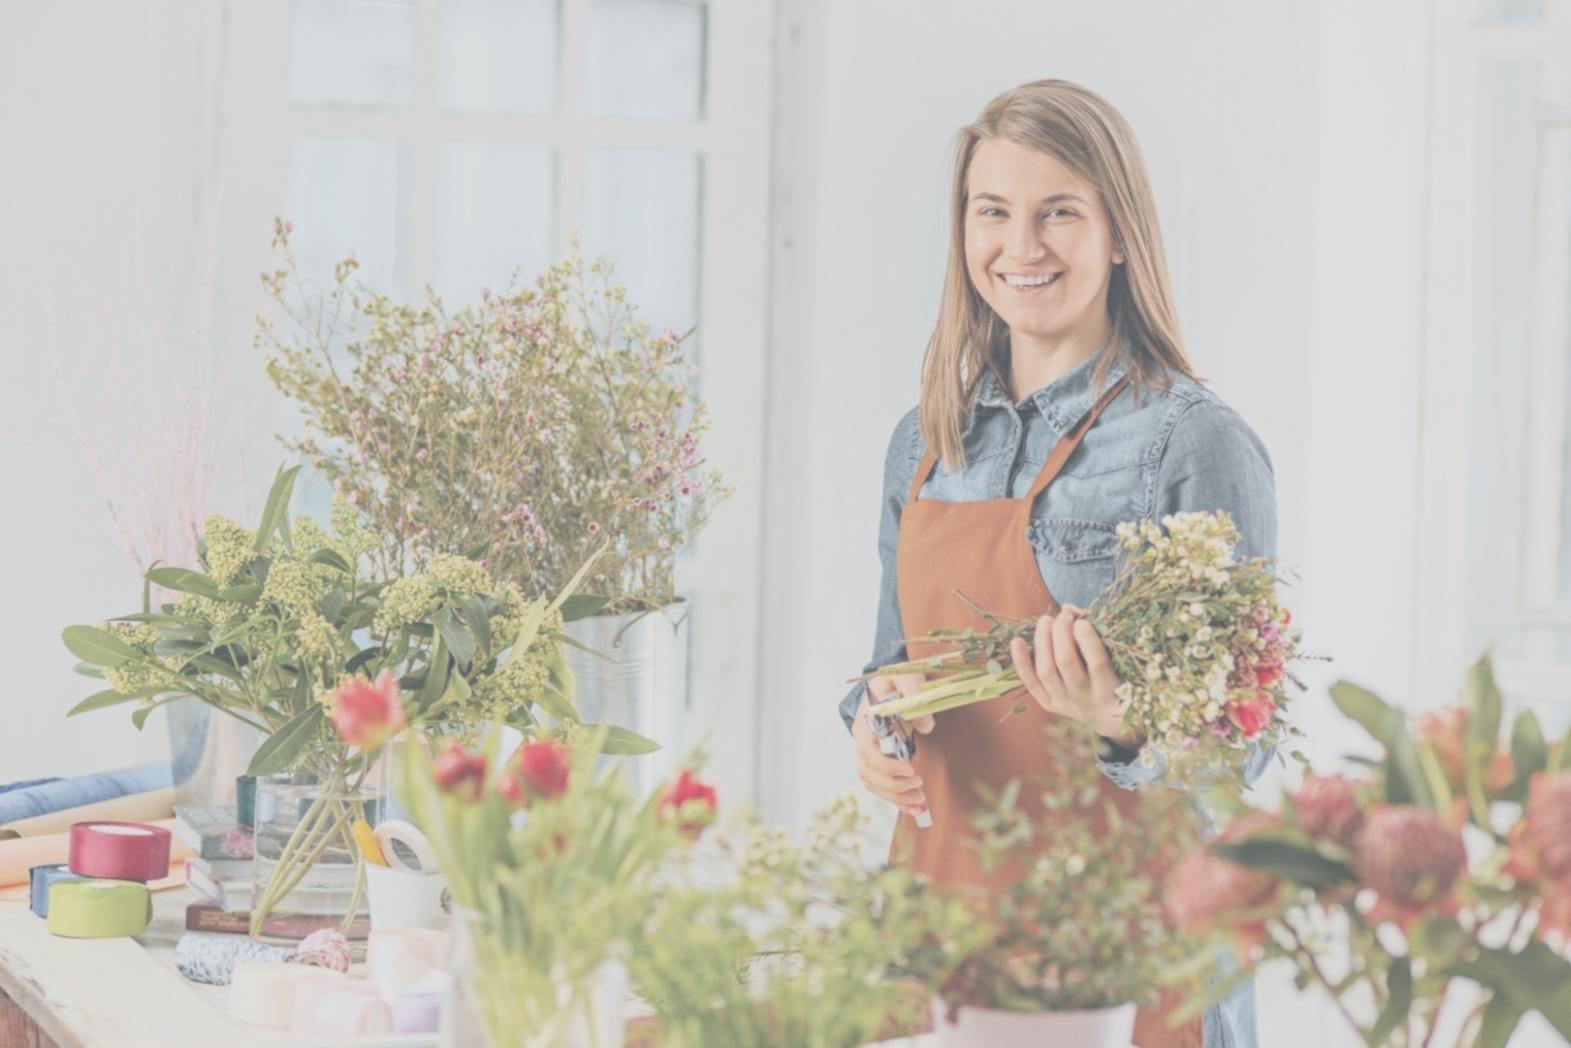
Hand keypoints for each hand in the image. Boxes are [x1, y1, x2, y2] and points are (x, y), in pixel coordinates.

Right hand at [852, 673, 931, 816]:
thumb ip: (914, 694)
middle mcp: (862, 741)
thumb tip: (926, 726)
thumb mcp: (906, 677)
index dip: (886, 765)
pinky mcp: (878, 762)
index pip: (867, 751)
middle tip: (919, 786)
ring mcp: (868, 753)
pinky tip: (915, 807)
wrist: (889, 684)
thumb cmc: (896, 680)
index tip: (909, 770)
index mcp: (865, 722)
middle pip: (868, 772)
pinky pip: (881, 786)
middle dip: (893, 785)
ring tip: (920, 802)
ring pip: (873, 784)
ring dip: (895, 796)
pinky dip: (896, 799)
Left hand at [1008, 605, 1142, 748]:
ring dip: (1043, 641)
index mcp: (1110, 690)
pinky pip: (1031, 683)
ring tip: (1046, 620)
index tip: (1081, 621)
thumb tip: (1068, 609)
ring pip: (1047, 671)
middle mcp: (1086, 700)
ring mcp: (1065, 704)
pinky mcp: (1049, 705)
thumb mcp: (1116, 659)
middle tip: (1063, 616)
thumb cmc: (1115, 677)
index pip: (1097, 664)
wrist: (1108, 716)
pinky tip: (1016, 641)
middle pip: (1066, 663)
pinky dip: (1021, 661)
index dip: (1087, 640)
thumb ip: (1096, 633)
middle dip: (1062, 633)